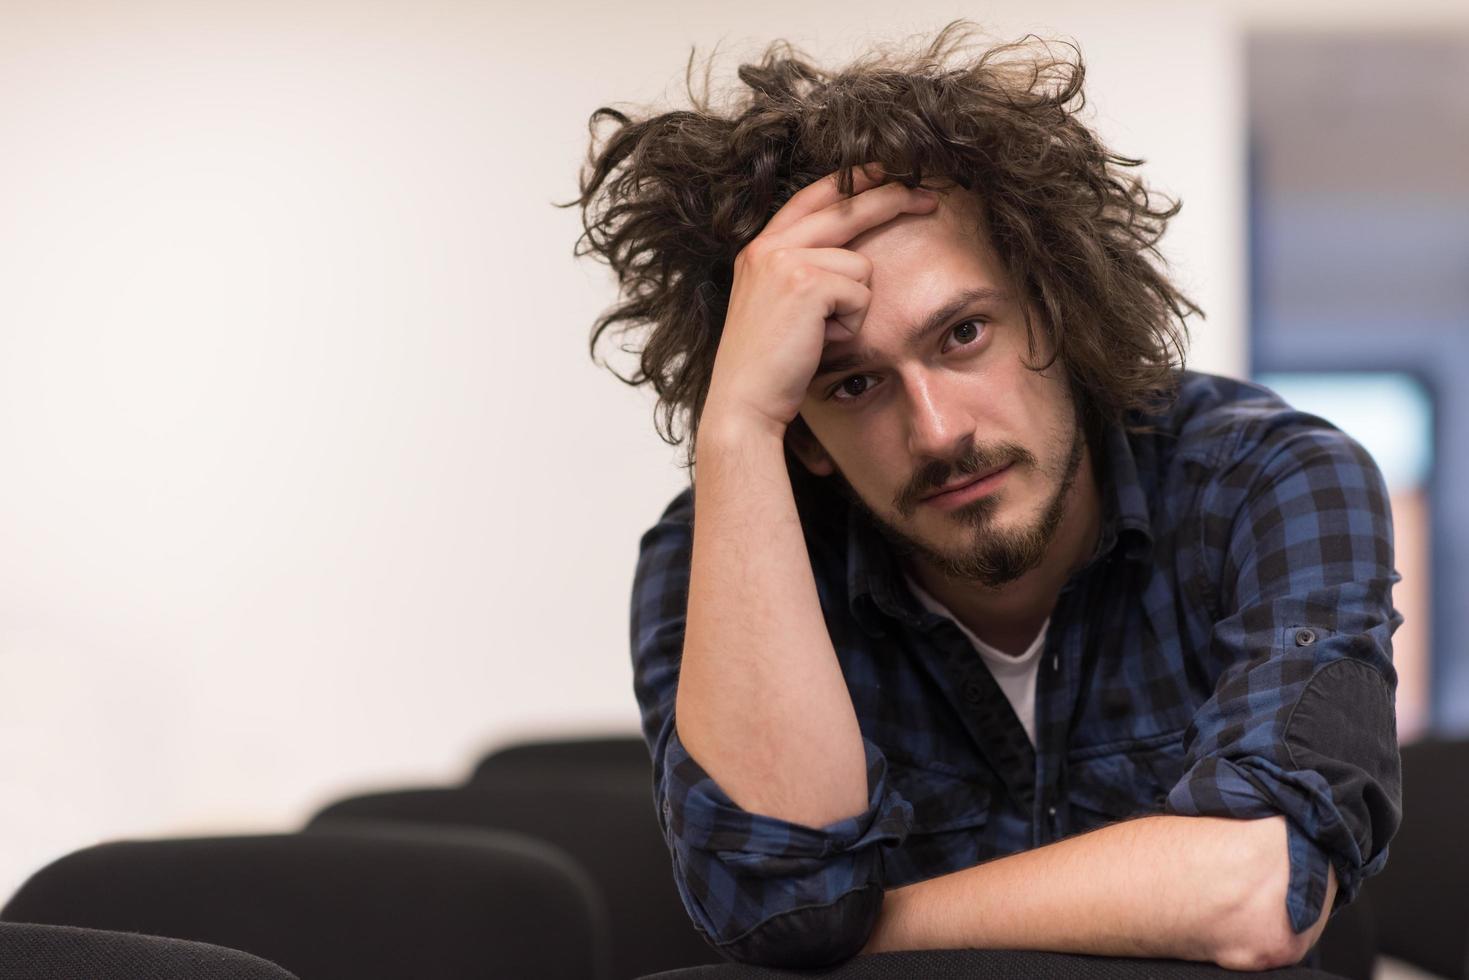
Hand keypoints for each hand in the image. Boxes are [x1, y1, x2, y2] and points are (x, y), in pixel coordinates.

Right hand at [699, 164, 938, 438]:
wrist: (744, 403)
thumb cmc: (769, 367)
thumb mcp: (778, 306)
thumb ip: (803, 271)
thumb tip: (854, 254)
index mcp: (759, 249)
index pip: (814, 197)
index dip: (853, 180)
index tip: (888, 172)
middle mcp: (768, 246)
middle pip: (846, 206)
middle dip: (893, 197)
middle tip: (931, 197)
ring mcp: (784, 261)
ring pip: (860, 265)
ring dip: (854, 306)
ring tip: (821, 335)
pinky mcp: (806, 283)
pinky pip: (861, 293)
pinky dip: (852, 323)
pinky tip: (822, 341)